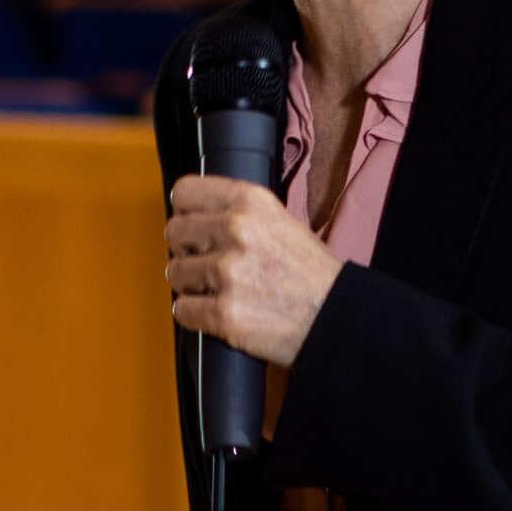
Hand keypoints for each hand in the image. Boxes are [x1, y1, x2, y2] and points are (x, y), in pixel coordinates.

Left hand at [166, 174, 347, 368]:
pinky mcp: (224, 313)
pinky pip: (183, 310)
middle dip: (186, 250)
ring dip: (190, 285)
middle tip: (205, 263)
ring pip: (175, 273)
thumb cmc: (312, 276)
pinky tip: (217, 313)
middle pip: (174, 233)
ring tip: (217, 291)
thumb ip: (240, 214)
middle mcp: (237, 231)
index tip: (191, 224)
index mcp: (251, 202)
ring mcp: (228, 273)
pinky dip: (195, 315)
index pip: (186, 191)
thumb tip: (197, 218)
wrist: (337, 318)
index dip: (185, 211)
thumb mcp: (282, 222)